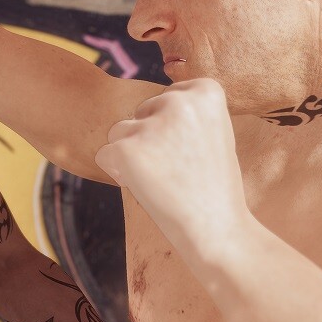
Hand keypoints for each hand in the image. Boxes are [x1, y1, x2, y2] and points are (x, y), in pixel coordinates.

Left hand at [95, 78, 251, 260]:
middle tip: (179, 170)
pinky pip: (105, 155)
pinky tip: (147, 189)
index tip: (195, 152)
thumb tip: (149, 105)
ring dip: (133, 155)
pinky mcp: (126, 150)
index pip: (169, 97)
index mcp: (206, 92)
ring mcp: (152, 124)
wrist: (216, 229)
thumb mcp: (213, 133)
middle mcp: (179, 101)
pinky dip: (118, 173)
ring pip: (120, 131)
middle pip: (143, 112)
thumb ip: (188, 112)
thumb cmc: (214, 186)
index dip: (174, 129)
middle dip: (151, 139)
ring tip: (164, 180)